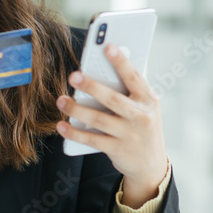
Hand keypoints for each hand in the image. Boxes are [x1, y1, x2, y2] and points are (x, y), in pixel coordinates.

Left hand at [56, 44, 168, 208]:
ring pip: (99, 119)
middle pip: (113, 99)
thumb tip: (102, 68)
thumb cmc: (142, 126)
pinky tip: (61, 125)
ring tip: (61, 100)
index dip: (122, 62)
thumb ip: (129, 91)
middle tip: (73, 75)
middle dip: (92, 86)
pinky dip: (75, 132)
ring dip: (77, 109)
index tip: (108, 47)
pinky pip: (91, 139)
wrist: (151, 164)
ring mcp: (129, 135)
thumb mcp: (145, 108)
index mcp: (148, 100)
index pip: (134, 78)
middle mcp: (140, 117)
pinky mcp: (117, 150)